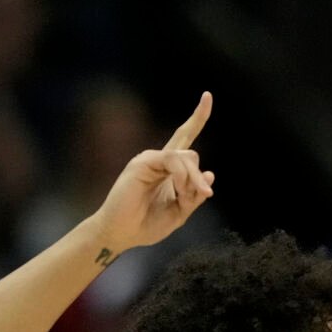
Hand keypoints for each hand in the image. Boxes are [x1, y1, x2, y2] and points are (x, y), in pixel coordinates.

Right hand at [94, 92, 215, 250]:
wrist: (122, 234)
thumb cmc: (146, 224)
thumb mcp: (179, 213)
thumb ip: (194, 196)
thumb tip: (210, 175)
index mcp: (169, 170)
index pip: (185, 138)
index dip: (197, 118)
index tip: (207, 97)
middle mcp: (160, 160)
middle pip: (190, 153)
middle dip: (199, 177)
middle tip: (204, 195)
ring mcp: (150, 159)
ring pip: (185, 157)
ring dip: (192, 178)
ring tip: (186, 196)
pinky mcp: (142, 162)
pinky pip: (171, 160)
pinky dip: (181, 175)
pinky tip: (178, 188)